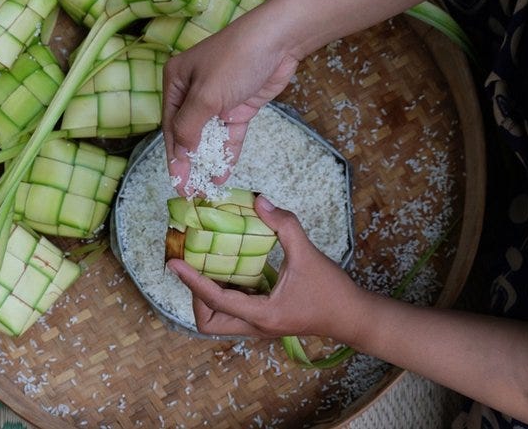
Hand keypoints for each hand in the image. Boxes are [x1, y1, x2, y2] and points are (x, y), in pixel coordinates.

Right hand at [162, 3, 300, 194]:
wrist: (279, 40)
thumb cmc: (236, 59)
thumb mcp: (207, 95)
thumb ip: (190, 126)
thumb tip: (180, 154)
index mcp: (176, 82)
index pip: (171, 126)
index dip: (174, 157)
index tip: (176, 182)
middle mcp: (193, 92)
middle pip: (188, 134)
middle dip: (189, 163)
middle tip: (190, 192)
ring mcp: (218, 100)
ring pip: (209, 138)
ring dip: (208, 162)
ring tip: (205, 189)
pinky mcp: (239, 107)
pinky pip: (229, 136)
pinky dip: (226, 155)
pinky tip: (222, 175)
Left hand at [166, 195, 364, 339]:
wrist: (354, 317)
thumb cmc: (332, 291)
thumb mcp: (308, 255)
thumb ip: (284, 225)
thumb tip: (259, 201)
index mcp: (261, 314)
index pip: (215, 300)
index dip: (191, 281)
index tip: (173, 263)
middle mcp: (256, 326)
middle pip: (209, 322)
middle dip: (196, 297)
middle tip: (196, 268)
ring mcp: (260, 326)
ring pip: (220, 319)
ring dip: (209, 296)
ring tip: (208, 265)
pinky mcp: (266, 319)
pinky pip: (234, 310)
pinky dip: (226, 292)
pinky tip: (232, 268)